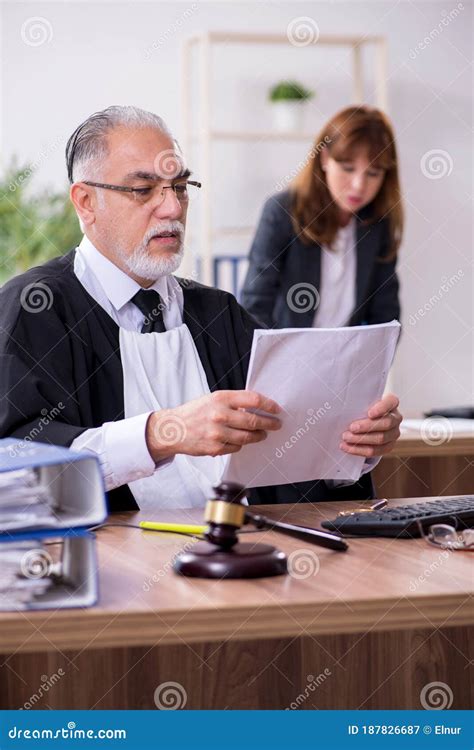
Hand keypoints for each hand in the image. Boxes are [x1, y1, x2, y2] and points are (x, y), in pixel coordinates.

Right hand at [146, 390, 281, 461]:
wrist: (174, 429)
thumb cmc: (195, 412)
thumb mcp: (213, 399)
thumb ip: (233, 402)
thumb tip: (257, 407)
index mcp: (220, 398)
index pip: (253, 399)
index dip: (268, 404)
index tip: (276, 409)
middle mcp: (219, 414)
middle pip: (253, 420)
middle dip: (269, 423)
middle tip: (276, 424)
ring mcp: (217, 433)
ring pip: (248, 436)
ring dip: (259, 436)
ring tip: (263, 434)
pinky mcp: (215, 448)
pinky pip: (236, 447)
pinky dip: (241, 444)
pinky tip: (240, 440)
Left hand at [340, 393, 401, 458]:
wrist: (366, 422)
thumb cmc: (363, 408)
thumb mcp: (362, 402)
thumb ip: (358, 402)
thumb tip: (341, 407)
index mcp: (391, 403)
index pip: (391, 402)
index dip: (381, 408)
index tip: (369, 413)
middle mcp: (396, 418)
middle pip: (386, 423)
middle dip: (367, 426)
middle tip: (351, 427)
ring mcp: (394, 433)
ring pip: (381, 439)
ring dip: (361, 440)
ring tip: (346, 437)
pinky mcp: (388, 446)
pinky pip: (375, 451)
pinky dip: (359, 450)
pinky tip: (347, 447)